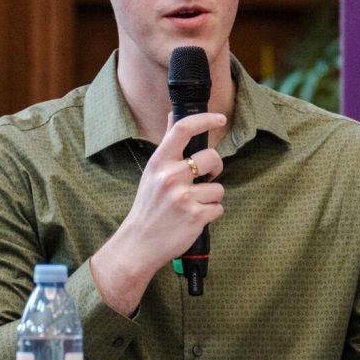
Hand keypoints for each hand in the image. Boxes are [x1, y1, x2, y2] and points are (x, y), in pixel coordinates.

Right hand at [91, 112, 226, 314]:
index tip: (220, 118)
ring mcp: (183, 197)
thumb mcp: (152, 173)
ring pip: (218, 187)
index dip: (205, 119)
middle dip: (215, 168)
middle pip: (212, 157)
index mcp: (159, 162)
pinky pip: (219, 208)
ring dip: (211, 198)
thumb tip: (172, 115)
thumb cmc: (148, 207)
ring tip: (191, 206)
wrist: (139, 244)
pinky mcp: (195, 216)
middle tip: (204, 178)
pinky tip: (193, 219)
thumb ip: (167, 145)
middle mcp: (170, 176)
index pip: (183, 130)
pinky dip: (211, 214)